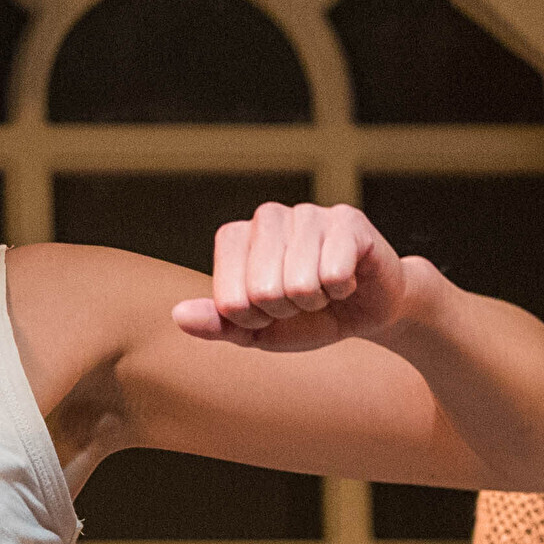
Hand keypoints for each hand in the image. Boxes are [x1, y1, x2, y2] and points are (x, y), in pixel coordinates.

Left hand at [169, 202, 418, 349]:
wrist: (364, 311)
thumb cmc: (305, 317)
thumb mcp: (256, 330)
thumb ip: (219, 323)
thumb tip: (179, 316)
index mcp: (236, 237)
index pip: (229, 300)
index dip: (253, 319)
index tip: (269, 311)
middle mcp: (267, 216)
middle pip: (262, 292)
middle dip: (285, 311)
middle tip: (301, 300)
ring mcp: (308, 213)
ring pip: (299, 283)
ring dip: (316, 301)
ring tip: (323, 289)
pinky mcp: (348, 219)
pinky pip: (334, 273)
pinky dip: (342, 290)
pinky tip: (347, 279)